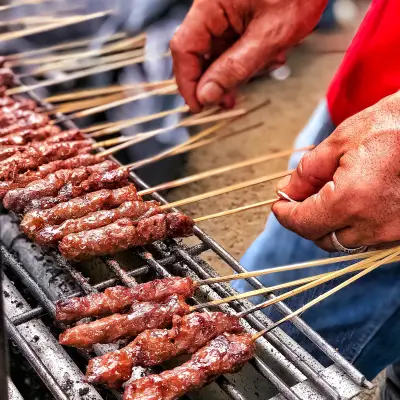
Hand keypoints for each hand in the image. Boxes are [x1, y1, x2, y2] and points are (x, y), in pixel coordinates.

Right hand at [170, 0, 326, 111]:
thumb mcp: (269, 36)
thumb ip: (234, 68)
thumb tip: (205, 96)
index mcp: (210, 6)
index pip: (184, 48)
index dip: (187, 82)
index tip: (199, 107)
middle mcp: (212, 9)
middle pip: (199, 54)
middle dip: (216, 81)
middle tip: (229, 101)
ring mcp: (225, 15)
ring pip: (217, 55)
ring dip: (239, 71)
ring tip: (267, 66)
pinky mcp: (239, 19)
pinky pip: (233, 48)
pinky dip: (249, 60)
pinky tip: (271, 57)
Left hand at [273, 91, 399, 250]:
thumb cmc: (391, 125)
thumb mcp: (339, 141)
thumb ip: (307, 172)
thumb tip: (287, 191)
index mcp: (352, 200)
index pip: (304, 223)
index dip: (285, 215)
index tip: (278, 205)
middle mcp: (373, 224)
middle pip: (322, 239)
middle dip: (305, 221)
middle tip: (300, 199)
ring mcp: (392, 231)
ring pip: (345, 242)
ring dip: (328, 225)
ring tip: (325, 197)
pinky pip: (368, 238)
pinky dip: (351, 225)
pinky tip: (350, 203)